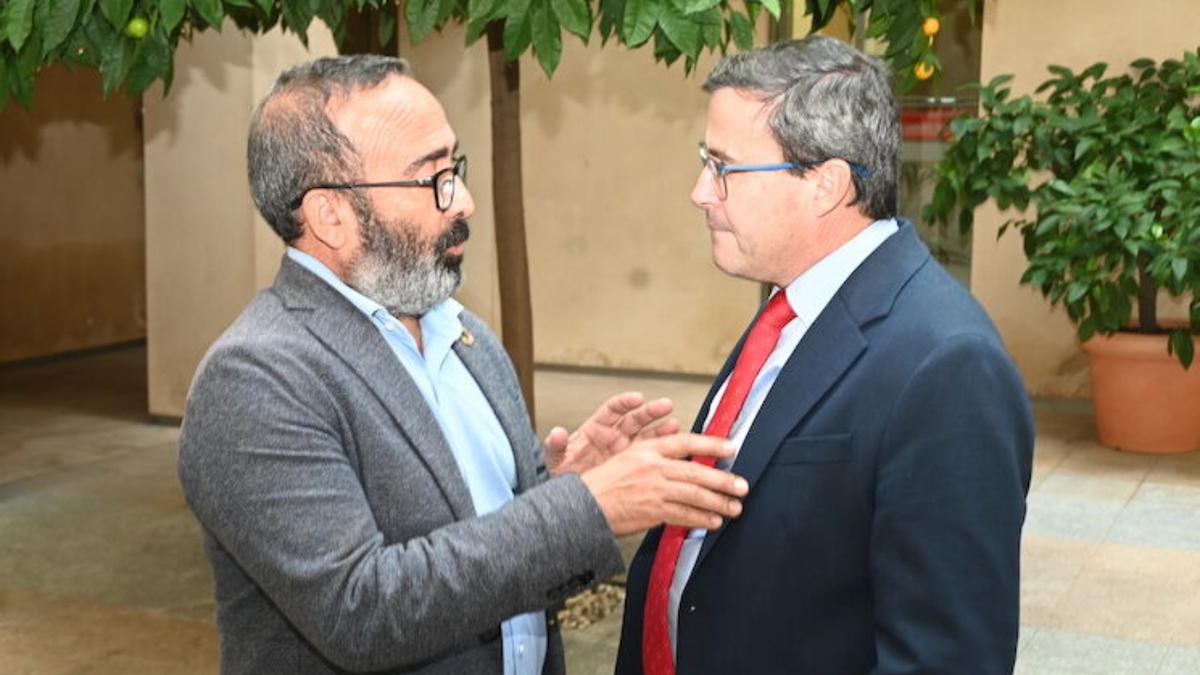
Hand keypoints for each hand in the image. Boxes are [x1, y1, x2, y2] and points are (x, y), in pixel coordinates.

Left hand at [545, 392, 681, 475]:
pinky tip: (673, 452)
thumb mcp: (555, 459)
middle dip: (651, 411)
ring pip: (647, 437)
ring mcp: (625, 451)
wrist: (572, 496)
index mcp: (596, 429)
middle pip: (636, 419)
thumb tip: (556, 433)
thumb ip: (556, 445)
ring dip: (661, 431)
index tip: (637, 398)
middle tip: (666, 406)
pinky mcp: (633, 467)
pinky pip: (650, 458)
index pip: (613, 409)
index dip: (625, 402)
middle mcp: (614, 437)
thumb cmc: (564, 472)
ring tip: (675, 426)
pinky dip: (660, 454)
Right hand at [580, 433, 748, 536]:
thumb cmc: (603, 483)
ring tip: (735, 507)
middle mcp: (653, 468)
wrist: (584, 505)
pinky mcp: (652, 511)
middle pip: (696, 471)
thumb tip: (684, 456)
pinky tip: (714, 521)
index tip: (731, 447)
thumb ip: (655, 456)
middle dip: (723, 480)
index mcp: (647, 450)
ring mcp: (653, 490)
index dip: (711, 444)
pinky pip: (683, 515)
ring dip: (718, 502)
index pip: (686, 442)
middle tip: (742, 485)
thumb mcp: (627, 457)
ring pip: (694, 494)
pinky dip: (701, 518)